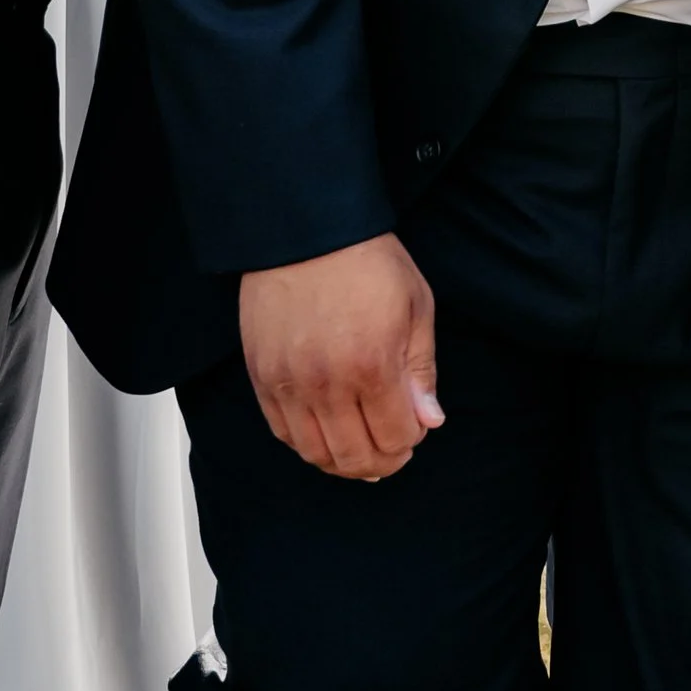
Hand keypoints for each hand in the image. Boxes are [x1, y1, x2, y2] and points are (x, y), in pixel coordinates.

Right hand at [239, 231, 442, 480]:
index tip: (414, 426)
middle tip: (392, 450)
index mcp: (373, 365)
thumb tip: (429, 421)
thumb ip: (421, 370)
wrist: (306, 228)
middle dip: (381, 462)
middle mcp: (327, 383)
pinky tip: (326, 432)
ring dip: (343, 461)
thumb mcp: (415, 306)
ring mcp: (289, 382)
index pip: (394, 438)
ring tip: (360, 447)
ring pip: (315, 454)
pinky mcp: (261, 375)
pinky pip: (282, 432)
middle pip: (354, 457)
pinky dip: (307, 443)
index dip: (410, 441)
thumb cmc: (367, 260)